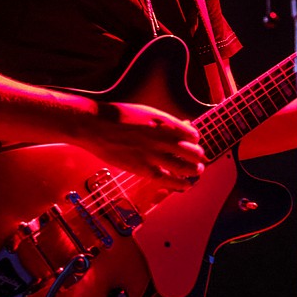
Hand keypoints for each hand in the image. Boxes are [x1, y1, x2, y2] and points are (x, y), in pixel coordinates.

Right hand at [85, 102, 205, 190]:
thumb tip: (181, 127)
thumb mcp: (146, 112)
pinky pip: (168, 179)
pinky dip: (179, 183)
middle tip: (199, 159)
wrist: (96, 126)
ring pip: (184, 166)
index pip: (192, 134)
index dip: (194, 140)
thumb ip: (164, 122)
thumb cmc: (119, 117)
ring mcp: (153, 154)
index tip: (193, 143)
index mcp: (164, 122)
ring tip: (197, 171)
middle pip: (193, 151)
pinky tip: (185, 185)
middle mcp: (162, 138)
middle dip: (198, 156)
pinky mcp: (143, 168)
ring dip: (194, 170)